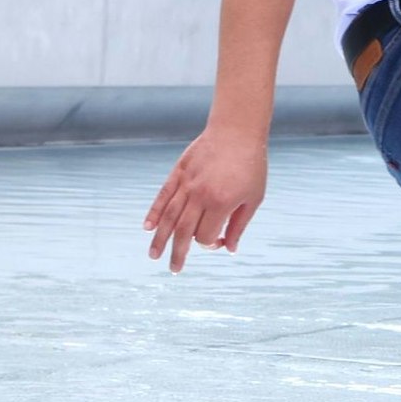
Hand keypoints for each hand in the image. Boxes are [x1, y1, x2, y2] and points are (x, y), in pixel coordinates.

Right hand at [144, 124, 268, 271]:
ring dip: (160, 239)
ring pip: (168, 217)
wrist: (237, 131)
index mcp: (220, 203)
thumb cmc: (251, 166)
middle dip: (178, 253)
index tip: (219, 242)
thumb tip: (230, 250)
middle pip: (183, 231)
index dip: (211, 244)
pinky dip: (154, 213)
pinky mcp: (178, 173)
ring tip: (153, 256)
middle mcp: (199, 195)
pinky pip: (162, 196)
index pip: (205, 235)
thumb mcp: (254, 198)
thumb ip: (239, 225)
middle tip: (174, 270)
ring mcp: (186, 184)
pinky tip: (147, 228)